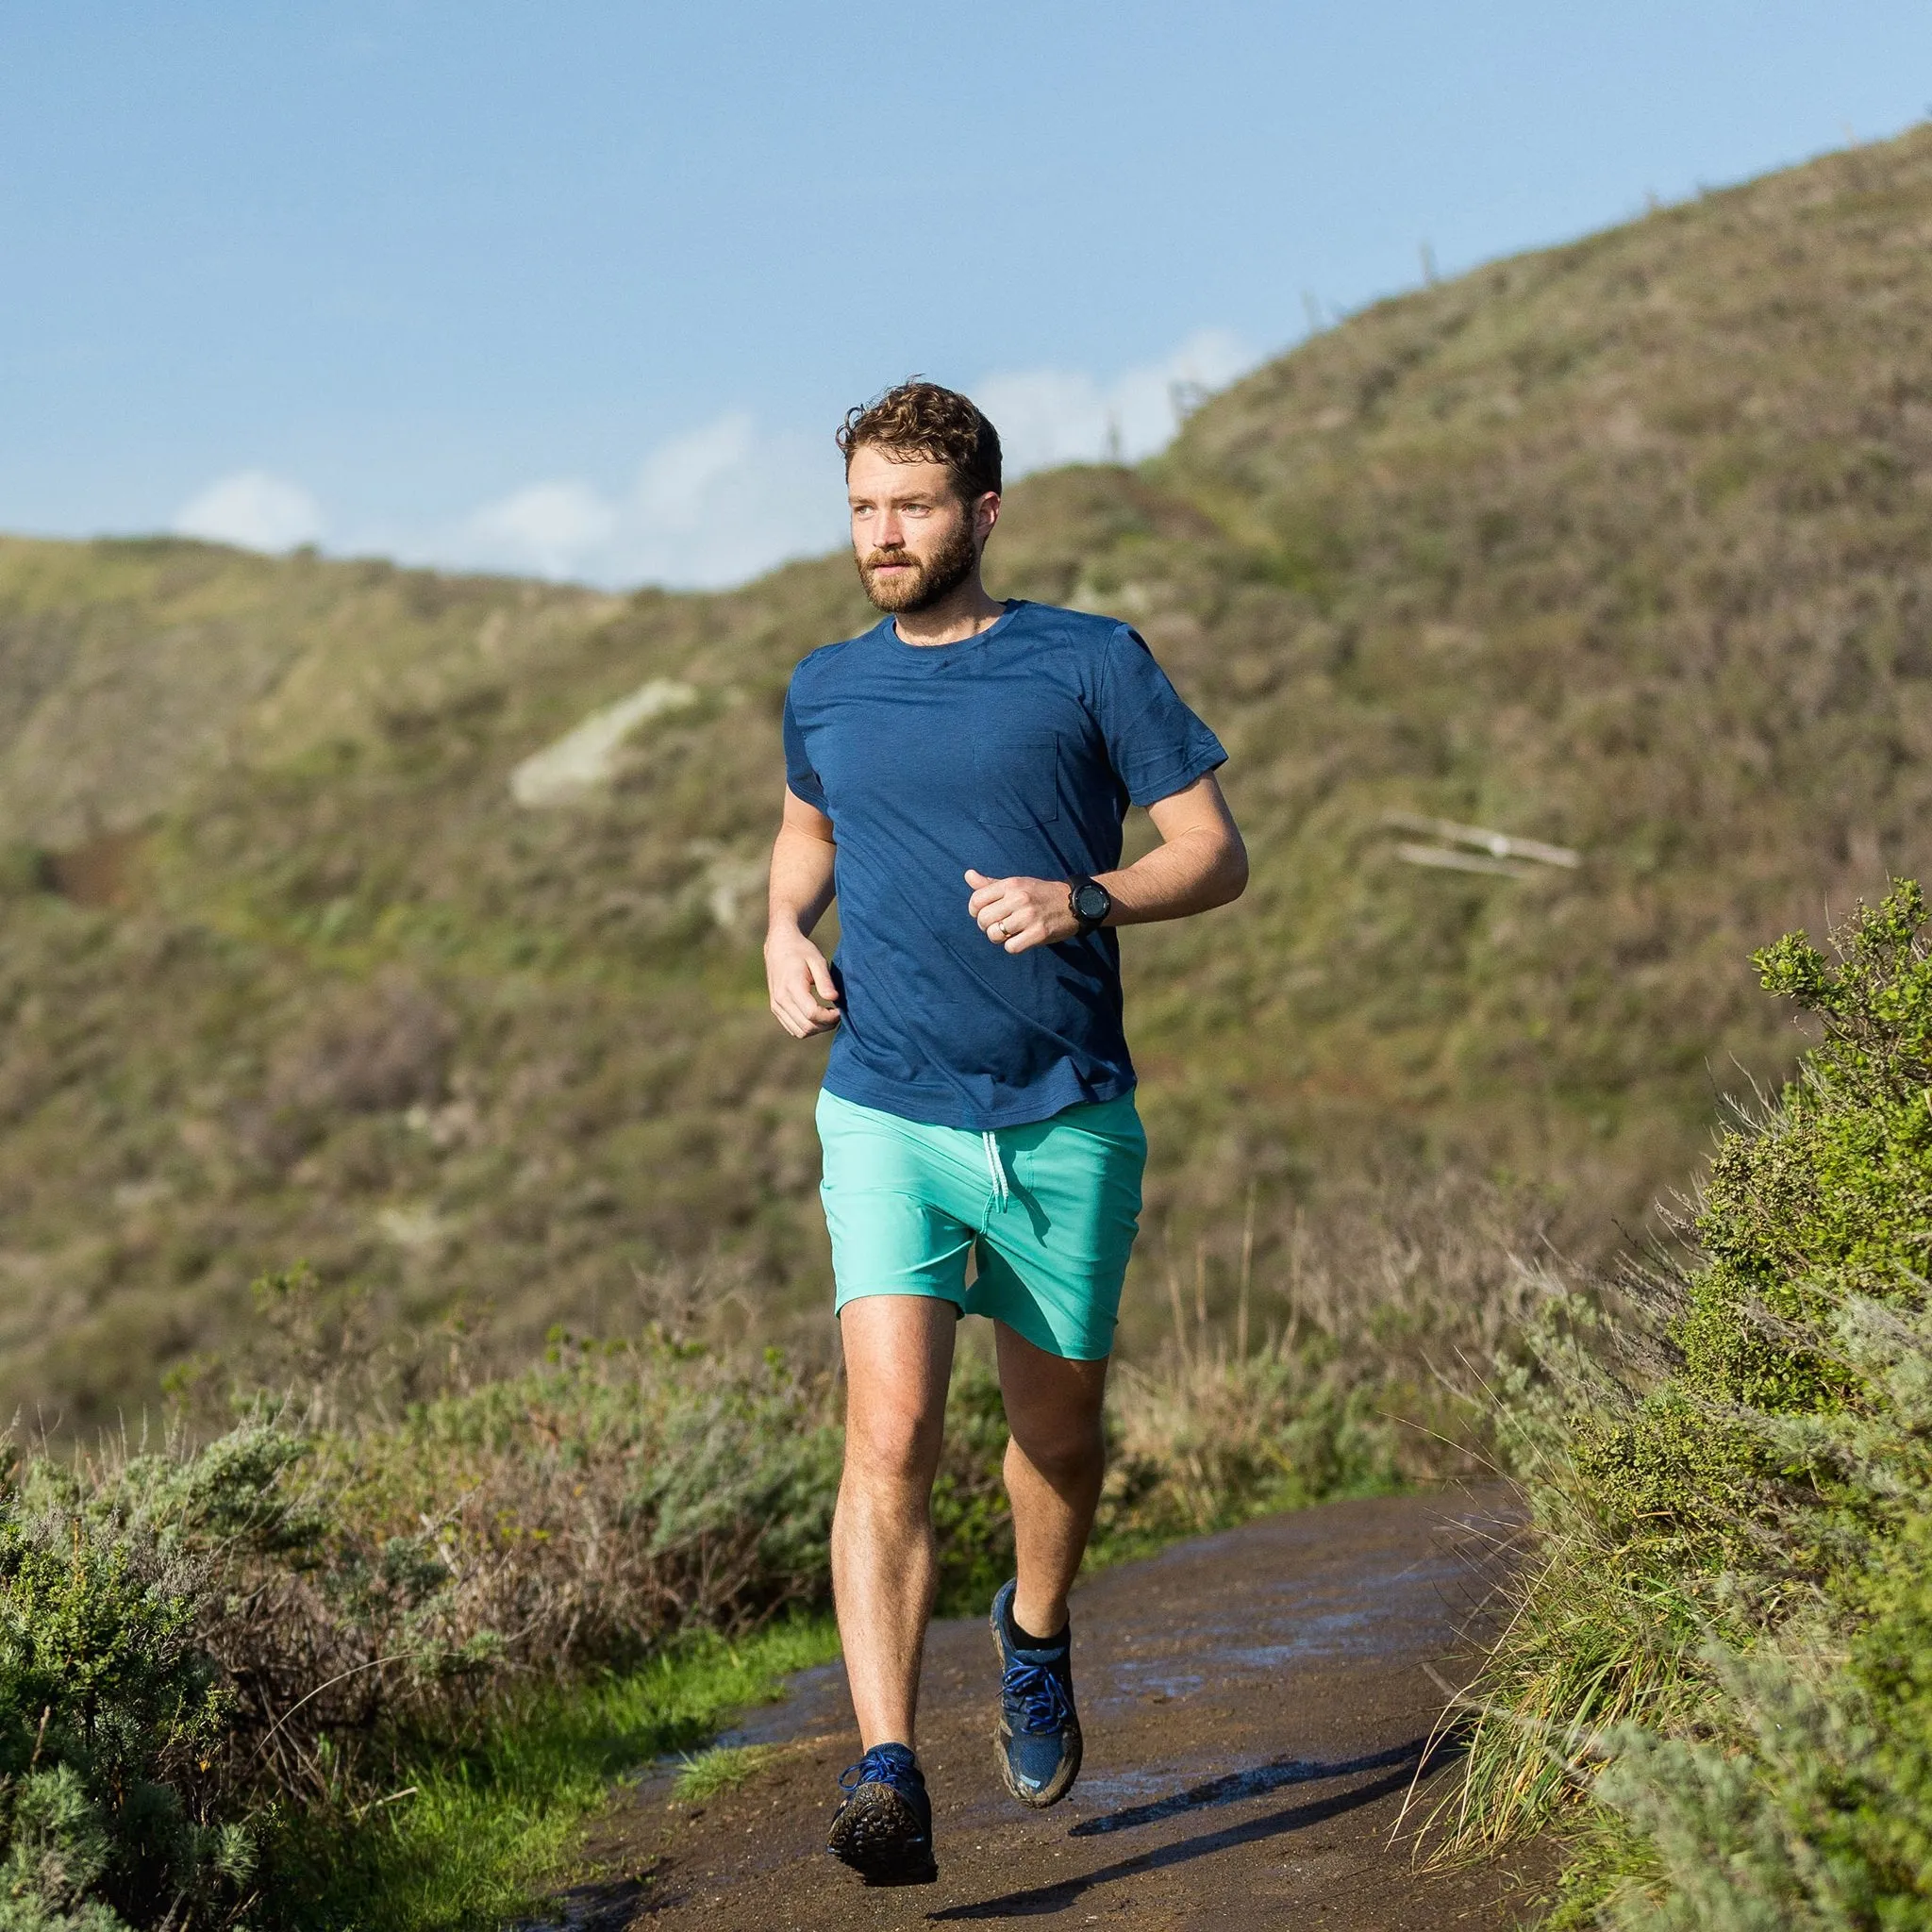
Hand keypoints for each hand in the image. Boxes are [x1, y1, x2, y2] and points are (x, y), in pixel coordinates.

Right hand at [766, 930, 841, 1036]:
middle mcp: (781, 999)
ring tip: (828, 1016)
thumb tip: (834, 998)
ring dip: (817, 1029)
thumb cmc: (801, 951)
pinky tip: (817, 1016)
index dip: (829, 1017)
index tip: (840, 1010)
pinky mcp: (776, 1009)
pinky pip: (792, 1028)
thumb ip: (825, 980)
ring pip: (799, 1032)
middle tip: (837, 1014)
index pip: (812, 1014)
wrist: (779, 946)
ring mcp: (776, 1006)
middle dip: (826, 1025)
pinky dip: (807, 1028)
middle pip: (806, 1027)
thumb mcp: (817, 960)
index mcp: (792, 986)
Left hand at [964, 870, 1078, 953]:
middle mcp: (1019, 899)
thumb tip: (968, 875)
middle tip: (998, 926)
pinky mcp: (1039, 933)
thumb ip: (990, 884)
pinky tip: (1020, 939)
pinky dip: (1013, 946)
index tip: (985, 913)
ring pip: (995, 935)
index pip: (977, 900)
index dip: (975, 911)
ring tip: (1009, 933)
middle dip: (986, 927)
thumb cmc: (1040, 894)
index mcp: (1011, 885)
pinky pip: (1011, 947)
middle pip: (984, 920)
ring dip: (999, 938)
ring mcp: (1029, 917)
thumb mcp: (1017, 884)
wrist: (1074, 903)